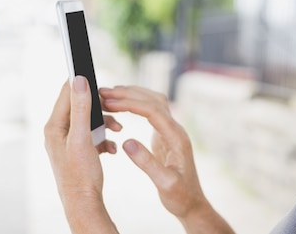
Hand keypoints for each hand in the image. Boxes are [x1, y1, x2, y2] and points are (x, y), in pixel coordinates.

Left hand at [44, 76, 121, 232]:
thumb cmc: (80, 173)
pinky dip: (105, 137)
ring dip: (106, 122)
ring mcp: (69, 141)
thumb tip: (79, 80)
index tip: (100, 78)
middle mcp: (59, 131)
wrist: (84, 202)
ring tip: (118, 129)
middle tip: (116, 108)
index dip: (83, 82)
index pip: (66, 92)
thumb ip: (81, 109)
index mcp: (54, 126)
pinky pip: (94, 135)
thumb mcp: (82, 137)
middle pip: (81, 105)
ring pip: (90, 120)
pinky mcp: (79, 150)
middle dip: (100, 106)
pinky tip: (112, 147)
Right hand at [99, 85, 234, 232]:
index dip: (131, 104)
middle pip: (154, 101)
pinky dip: (137, 104)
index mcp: (176, 138)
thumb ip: (147, 163)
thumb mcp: (165, 183)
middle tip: (104, 92)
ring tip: (110, 95)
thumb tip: (127, 142)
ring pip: (154, 103)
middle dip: (130, 94)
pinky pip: (152, 112)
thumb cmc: (180, 195)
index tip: (110, 101)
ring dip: (134, 95)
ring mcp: (171, 131)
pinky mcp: (165, 135)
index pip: (154, 111)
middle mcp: (176, 130)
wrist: (192, 202)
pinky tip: (122, 106)